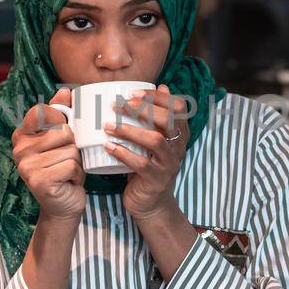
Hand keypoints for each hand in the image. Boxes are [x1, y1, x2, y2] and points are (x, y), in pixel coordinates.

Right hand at [13, 88, 84, 220]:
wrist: (63, 205)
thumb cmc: (64, 169)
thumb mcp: (63, 140)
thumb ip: (61, 115)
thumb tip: (65, 91)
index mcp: (22, 135)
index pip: (44, 111)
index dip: (60, 120)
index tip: (61, 136)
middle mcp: (19, 149)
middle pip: (64, 132)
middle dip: (74, 147)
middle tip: (66, 161)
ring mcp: (26, 166)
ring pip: (70, 150)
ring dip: (76, 163)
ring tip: (67, 172)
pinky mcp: (38, 180)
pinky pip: (71, 165)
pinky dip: (77, 175)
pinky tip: (68, 182)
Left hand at [104, 84, 188, 221]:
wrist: (150, 202)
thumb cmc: (148, 165)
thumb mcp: (154, 139)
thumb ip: (157, 115)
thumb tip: (162, 86)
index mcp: (179, 133)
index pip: (178, 107)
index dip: (157, 97)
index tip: (133, 93)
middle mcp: (178, 147)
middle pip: (168, 120)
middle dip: (143, 109)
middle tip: (118, 105)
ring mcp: (169, 164)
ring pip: (155, 141)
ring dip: (130, 130)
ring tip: (108, 126)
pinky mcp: (157, 180)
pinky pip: (142, 164)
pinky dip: (124, 153)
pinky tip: (108, 146)